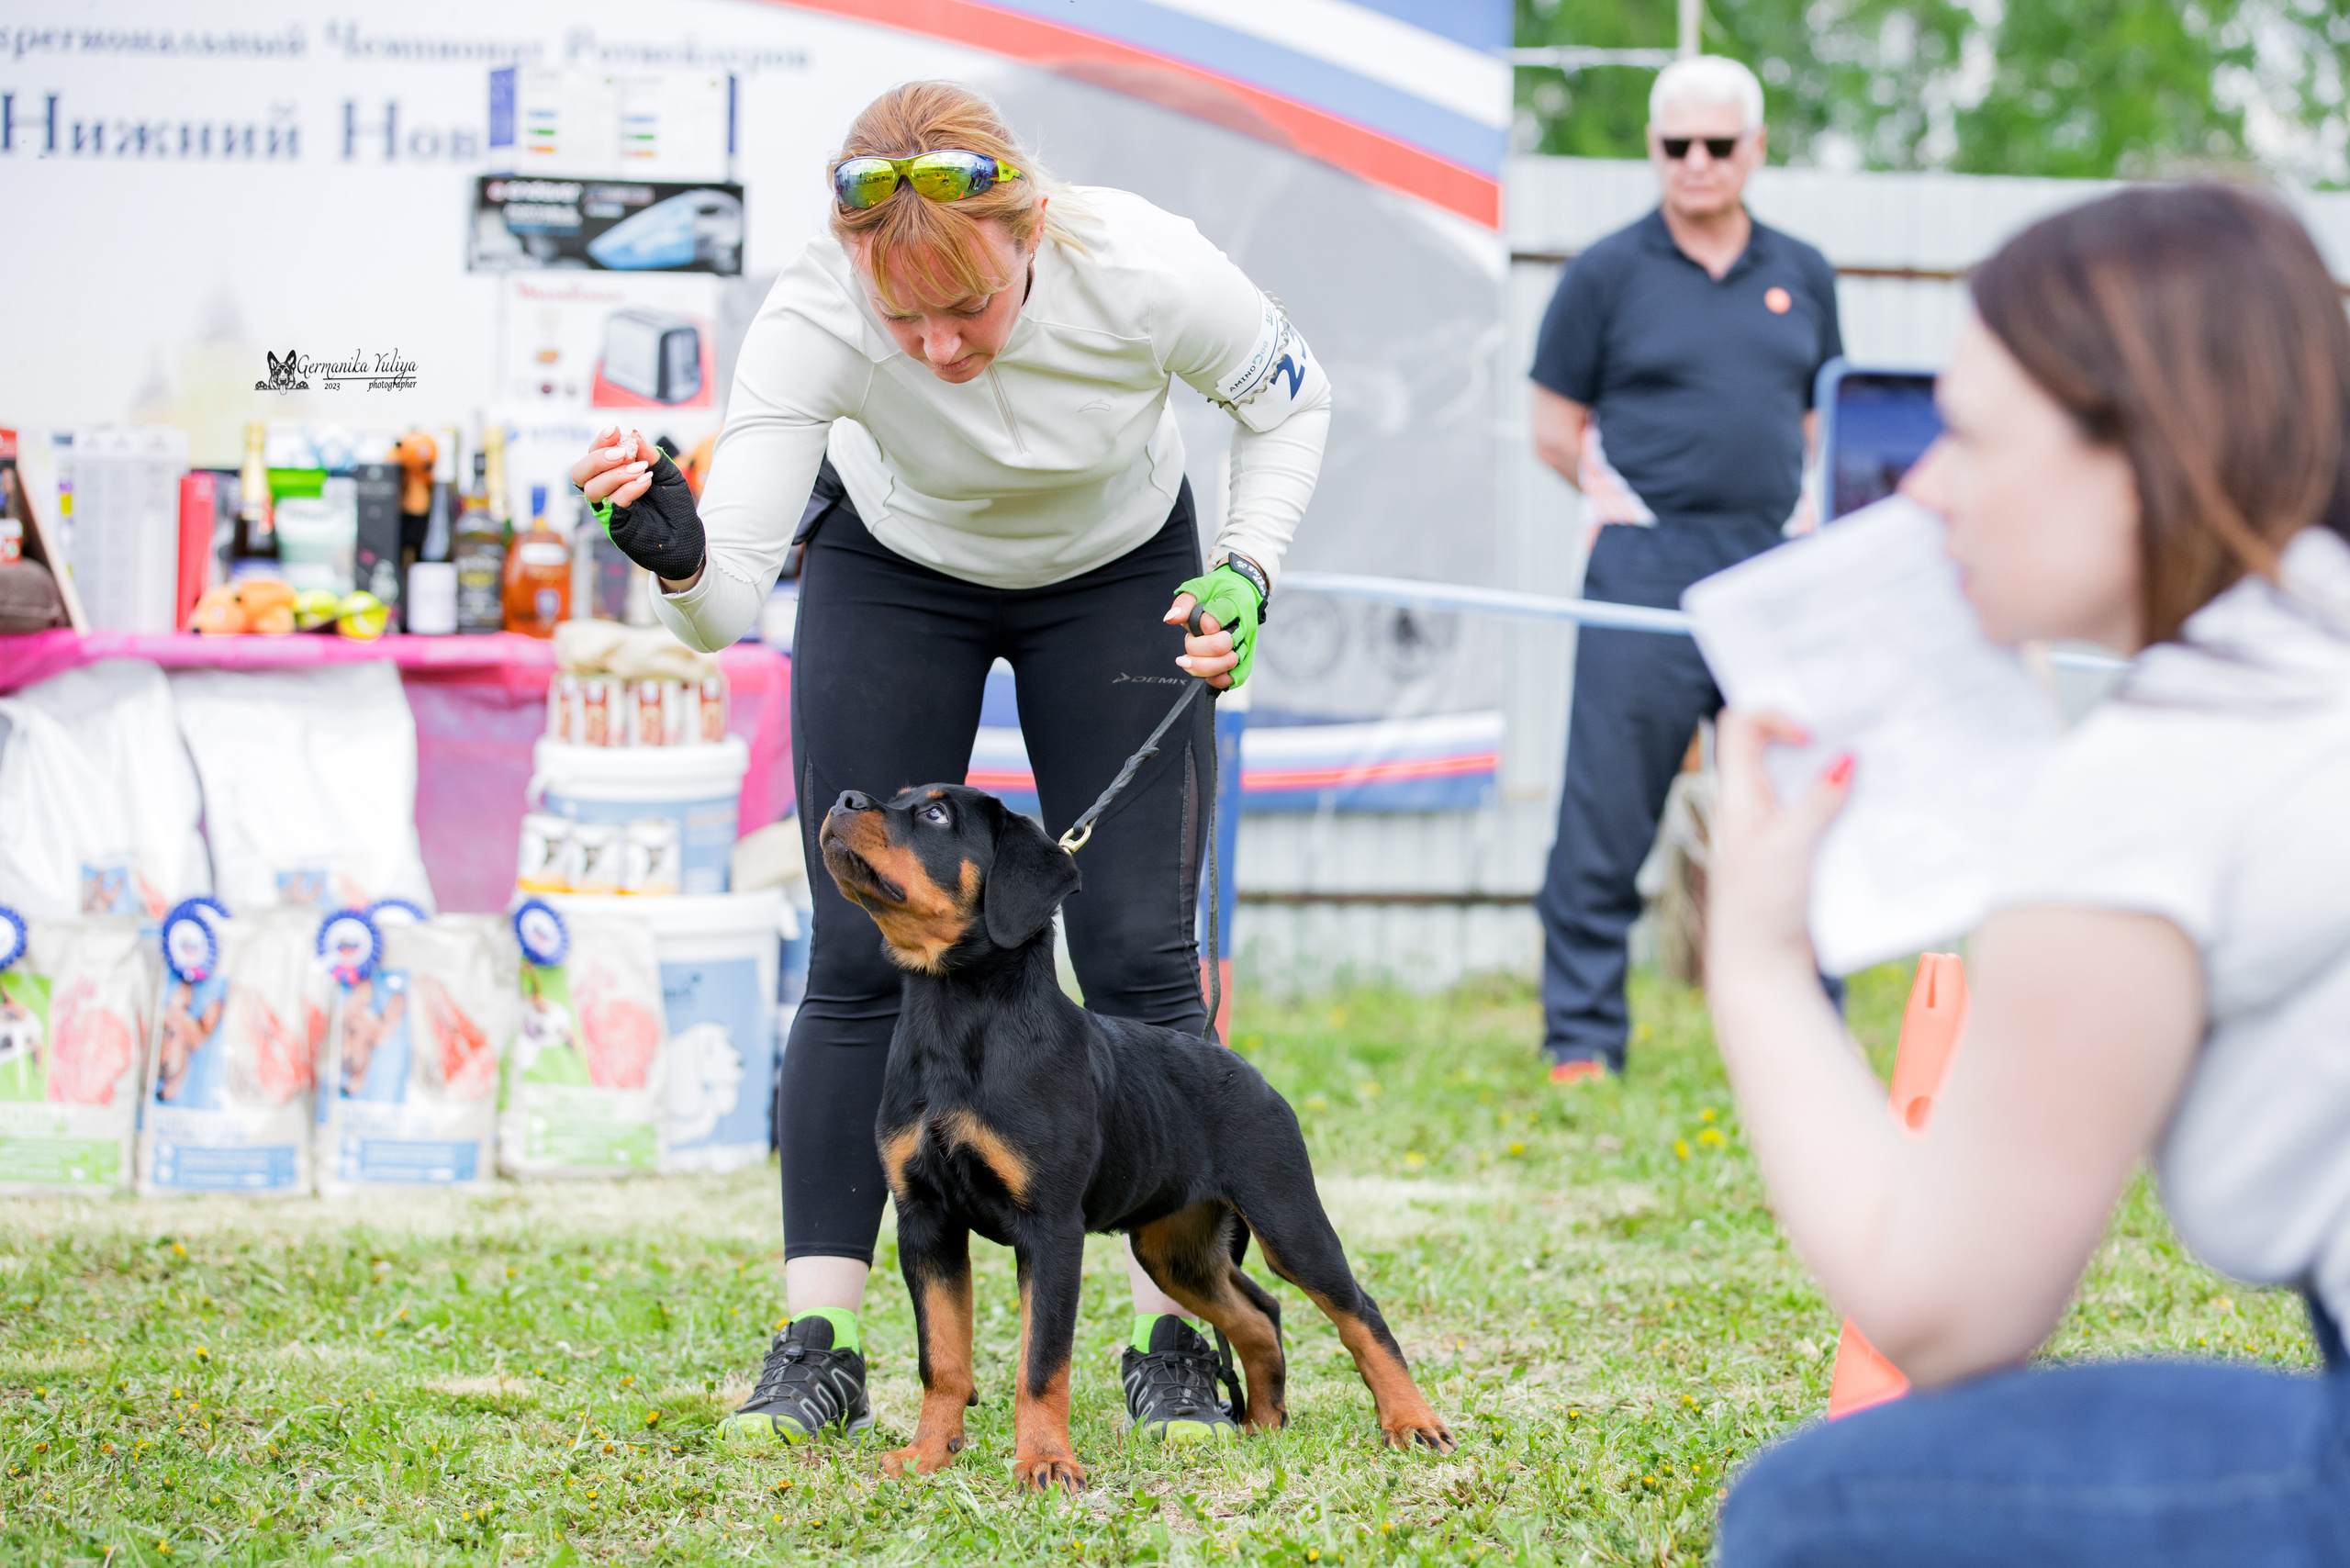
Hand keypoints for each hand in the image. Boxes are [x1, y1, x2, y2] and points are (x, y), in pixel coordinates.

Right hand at [570, 426, 705, 583]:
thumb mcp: (666, 472)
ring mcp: (608, 510)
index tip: (616, 430)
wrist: (686, 537)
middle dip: (598, 458)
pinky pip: (613, 504)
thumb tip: (633, 435)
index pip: (593, 455)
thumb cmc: (673, 505)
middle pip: (580, 472)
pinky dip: (628, 488)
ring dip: (615, 474)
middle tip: (622, 453)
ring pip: (592, 489)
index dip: (600, 441)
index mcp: (612, 475)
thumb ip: (650, 454)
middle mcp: (604, 492)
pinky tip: (644, 481)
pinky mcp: (616, 525)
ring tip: (640, 469)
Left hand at [1164, 597, 1237, 686]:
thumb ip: (1184, 602)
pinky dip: (1217, 679)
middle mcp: (1244, 626)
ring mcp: (1246, 644)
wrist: (1243, 591)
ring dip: (1203, 665)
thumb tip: (1171, 619)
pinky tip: (1206, 673)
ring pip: (1227, 664)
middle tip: (1189, 640)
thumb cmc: (1219, 591)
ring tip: (1191, 658)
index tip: (1196, 622)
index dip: (1199, 625)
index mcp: (1234, 604)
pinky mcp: (1246, 659)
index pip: (1213, 621)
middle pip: (1219, 646)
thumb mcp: (1199, 587)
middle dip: (1196, 647)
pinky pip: (1235, 678)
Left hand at [1709, 709, 1854, 963]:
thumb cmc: (1761, 905)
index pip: (1742, 727)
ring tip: (1878, 768)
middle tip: (1858, 734)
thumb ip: (1818, 800)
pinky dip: (1846, 805)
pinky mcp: (1800, 852)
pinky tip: (1878, 807)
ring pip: (1807, 783)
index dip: (1774, 716)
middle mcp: (1754, 805)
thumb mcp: (1790, 844)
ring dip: (1838, 774)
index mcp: (1739, 795)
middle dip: (1818, 737)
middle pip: (1779, 750)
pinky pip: (1823, 815)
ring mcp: (1777, 828)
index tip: (1812, 736)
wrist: (1762, 965)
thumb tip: (1847, 760)